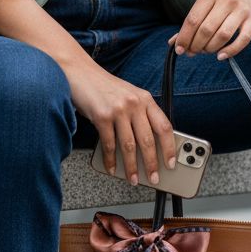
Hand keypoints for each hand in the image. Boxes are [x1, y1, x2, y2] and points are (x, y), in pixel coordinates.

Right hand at [65, 59, 176, 186]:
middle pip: (148, 140)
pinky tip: (112, 167)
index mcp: (145, 99)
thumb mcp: (128, 96)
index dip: (170, 147)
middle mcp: (135, 103)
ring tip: (134, 179)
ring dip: (132, 167)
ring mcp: (118, 110)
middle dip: (152, 163)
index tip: (171, 162)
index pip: (164, 126)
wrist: (79, 72)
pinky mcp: (102, 116)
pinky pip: (109, 144)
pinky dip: (110, 159)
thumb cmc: (103, 87)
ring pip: (130, 146)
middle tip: (154, 178)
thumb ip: (139, 114)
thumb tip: (148, 145)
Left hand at [167, 0, 250, 60]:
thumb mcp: (203, 5)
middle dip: (196, 45)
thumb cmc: (219, 2)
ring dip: (210, 48)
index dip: (184, 38)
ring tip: (206, 51)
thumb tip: (174, 44)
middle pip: (206, 29)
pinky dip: (230, 51)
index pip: (193, 20)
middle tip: (193, 52)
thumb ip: (190, 24)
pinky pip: (242, 40)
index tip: (179, 49)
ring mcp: (241, 9)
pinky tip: (220, 56)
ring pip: (223, 35)